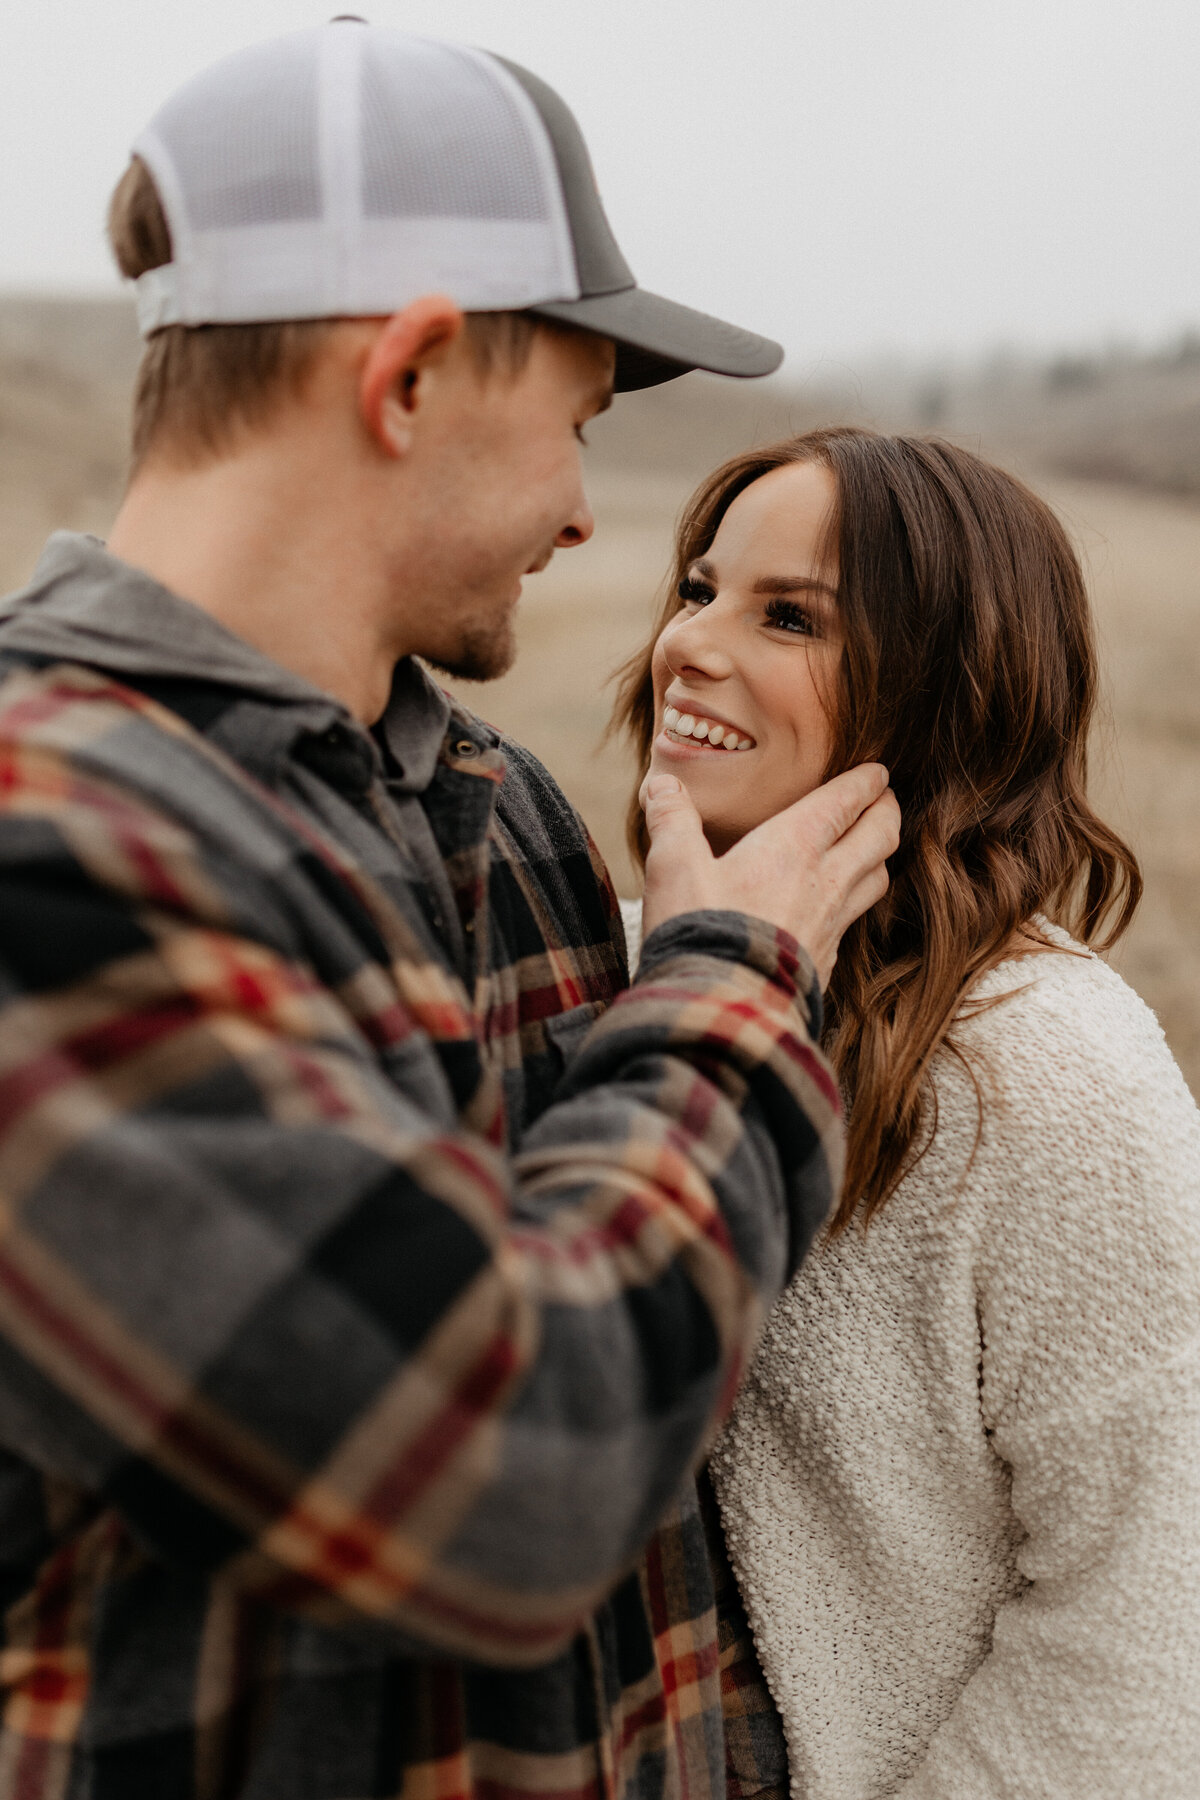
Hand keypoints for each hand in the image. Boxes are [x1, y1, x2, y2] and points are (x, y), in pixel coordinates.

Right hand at [639, 764, 899, 989]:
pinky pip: (854, 923)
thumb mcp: (673, 866)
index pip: (846, 802)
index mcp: (795, 846)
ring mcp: (832, 925)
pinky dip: (856, 904)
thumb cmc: (701, 931)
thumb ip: (671, 820)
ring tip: (871, 848)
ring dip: (879, 857)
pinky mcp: (826, 962)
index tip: (877, 771)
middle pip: (880, 836)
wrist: (723, 1010)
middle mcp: (826, 881)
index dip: (866, 782)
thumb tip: (661, 784)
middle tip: (885, 800)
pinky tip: (838, 910)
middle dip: (887, 811)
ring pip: (877, 880)